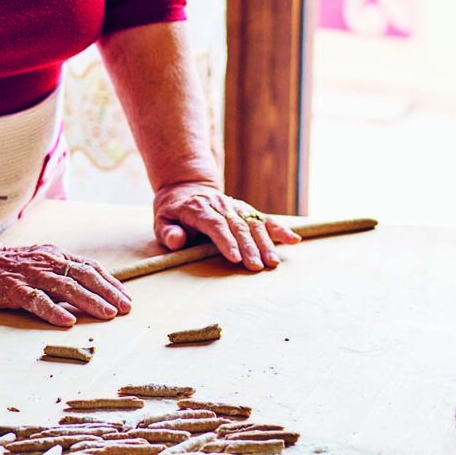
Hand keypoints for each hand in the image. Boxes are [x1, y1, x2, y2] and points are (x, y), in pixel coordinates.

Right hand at [0, 243, 132, 328]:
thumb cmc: (11, 267)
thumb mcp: (42, 264)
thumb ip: (63, 274)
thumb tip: (91, 292)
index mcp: (56, 256)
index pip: (90, 268)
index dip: (110, 283)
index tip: (127, 298)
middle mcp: (48, 262)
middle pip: (84, 276)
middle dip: (108, 292)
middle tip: (126, 308)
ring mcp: (31, 275)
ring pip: (65, 287)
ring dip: (89, 301)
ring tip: (107, 314)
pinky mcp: (14, 289)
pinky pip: (36, 300)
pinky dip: (53, 310)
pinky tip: (67, 321)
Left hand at [152, 181, 295, 270]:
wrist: (186, 187)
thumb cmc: (173, 212)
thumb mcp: (162, 220)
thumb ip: (168, 232)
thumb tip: (177, 240)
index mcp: (198, 208)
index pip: (215, 224)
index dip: (226, 241)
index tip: (235, 258)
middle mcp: (220, 205)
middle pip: (237, 225)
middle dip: (249, 247)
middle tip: (257, 267)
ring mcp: (235, 206)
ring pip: (253, 223)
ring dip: (265, 242)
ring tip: (272, 262)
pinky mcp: (245, 210)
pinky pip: (264, 218)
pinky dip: (279, 229)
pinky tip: (293, 240)